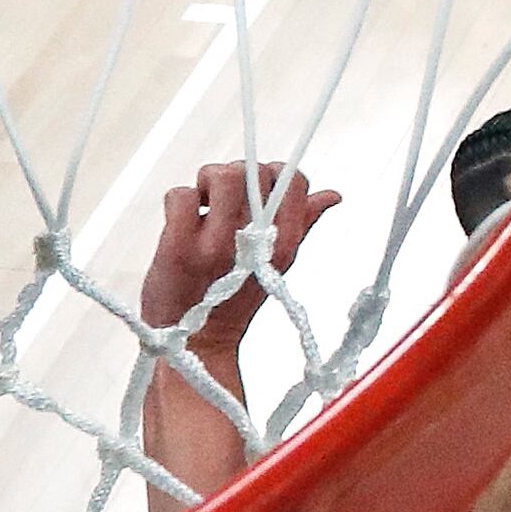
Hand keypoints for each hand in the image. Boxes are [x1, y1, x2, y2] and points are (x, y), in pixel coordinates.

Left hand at [141, 163, 338, 345]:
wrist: (196, 341)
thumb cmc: (234, 300)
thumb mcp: (277, 263)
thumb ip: (302, 223)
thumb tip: (331, 195)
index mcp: (284, 243)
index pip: (294, 181)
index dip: (275, 174)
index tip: (260, 188)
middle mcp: (255, 241)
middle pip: (253, 170)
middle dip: (237, 176)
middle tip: (225, 200)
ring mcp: (216, 243)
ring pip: (218, 174)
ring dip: (206, 183)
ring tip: (204, 205)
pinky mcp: (179, 246)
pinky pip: (180, 195)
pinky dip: (180, 201)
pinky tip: (184, 221)